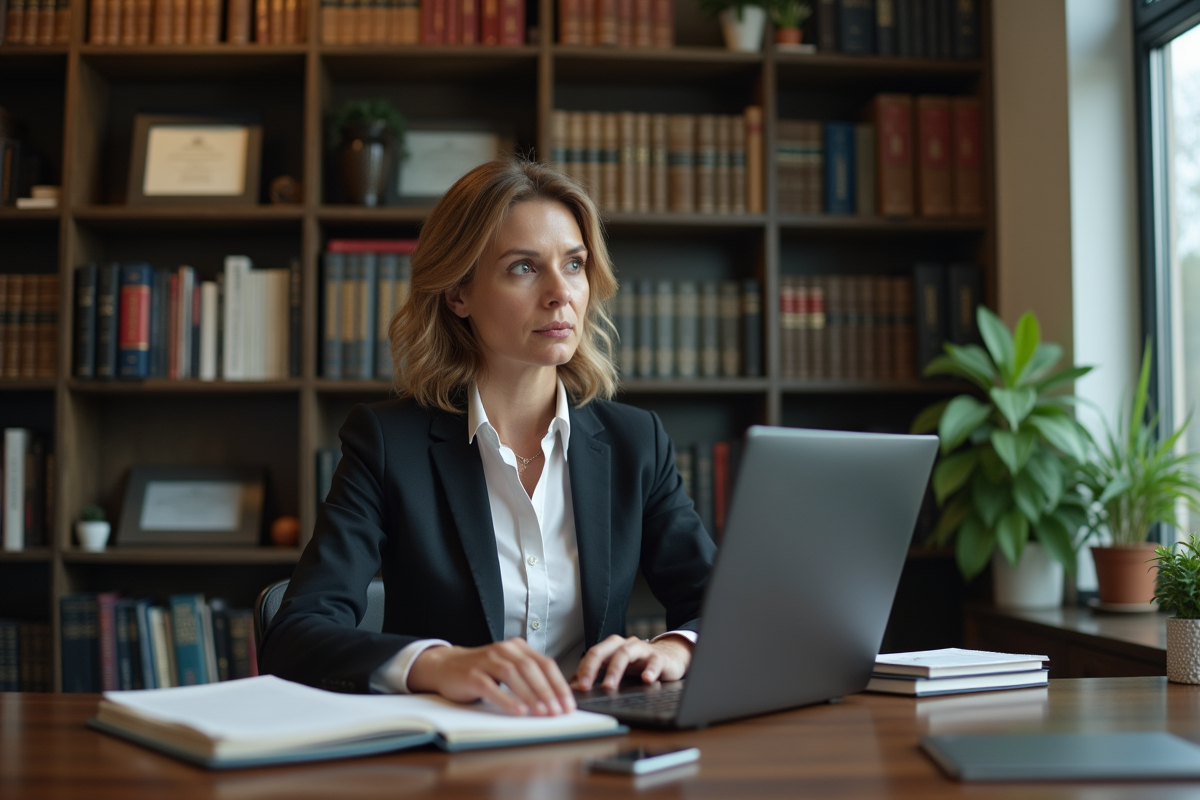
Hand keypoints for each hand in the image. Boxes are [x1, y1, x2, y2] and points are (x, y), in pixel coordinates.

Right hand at [406, 638, 575, 716]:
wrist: (444, 666)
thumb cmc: (481, 670)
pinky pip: (492, 687)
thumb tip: (556, 699)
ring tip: (542, 712)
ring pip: (514, 675)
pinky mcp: (472, 674)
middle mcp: (504, 650)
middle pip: (532, 668)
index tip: (569, 704)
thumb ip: (528, 677)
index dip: (559, 684)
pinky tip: (518, 711)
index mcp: (517, 647)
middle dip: (548, 691)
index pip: (545, 663)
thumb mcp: (507, 668)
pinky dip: (507, 700)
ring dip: (531, 695)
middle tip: (558, 711)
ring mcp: (486, 660)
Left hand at [571, 634, 692, 691]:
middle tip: (585, 686)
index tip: (575, 688)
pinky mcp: (659, 657)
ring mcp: (642, 650)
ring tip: (608, 685)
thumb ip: (595, 676)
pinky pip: (654, 661)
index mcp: (612, 648)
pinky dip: (650, 670)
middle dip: (592, 667)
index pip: (592, 654)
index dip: (582, 670)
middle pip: (604, 650)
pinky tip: (647, 680)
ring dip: (614, 669)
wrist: (670, 657)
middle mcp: (625, 645)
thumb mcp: (616, 669)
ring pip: (625, 653)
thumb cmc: (639, 665)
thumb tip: (572, 688)